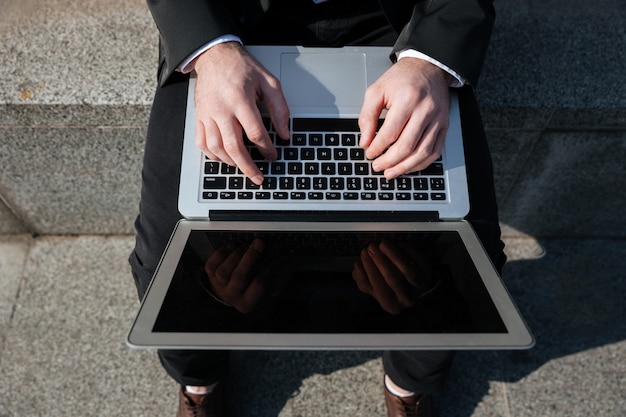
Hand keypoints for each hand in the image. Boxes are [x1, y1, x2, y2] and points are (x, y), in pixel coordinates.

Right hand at [193, 42, 289, 184]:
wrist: (214, 56)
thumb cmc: (241, 68)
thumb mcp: (268, 82)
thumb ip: (279, 108)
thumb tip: (284, 132)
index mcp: (239, 98)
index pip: (255, 132)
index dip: (267, 148)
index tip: (273, 155)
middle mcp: (221, 108)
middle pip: (234, 146)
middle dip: (248, 166)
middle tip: (258, 177)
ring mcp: (207, 114)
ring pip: (216, 148)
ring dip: (232, 162)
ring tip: (244, 167)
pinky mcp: (199, 117)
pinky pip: (202, 143)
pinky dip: (213, 155)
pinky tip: (225, 159)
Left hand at [204, 239, 269, 312]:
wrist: (228, 295)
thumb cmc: (249, 290)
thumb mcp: (263, 293)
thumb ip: (275, 281)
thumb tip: (286, 265)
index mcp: (247, 303)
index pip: (258, 286)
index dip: (267, 272)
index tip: (273, 262)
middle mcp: (231, 296)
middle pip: (239, 276)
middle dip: (250, 257)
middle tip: (259, 244)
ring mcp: (218, 286)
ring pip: (224, 271)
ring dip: (236, 255)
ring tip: (245, 246)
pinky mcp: (210, 277)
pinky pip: (211, 264)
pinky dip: (221, 253)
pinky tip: (231, 247)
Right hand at [352, 240, 438, 314]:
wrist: (414, 288)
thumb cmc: (390, 288)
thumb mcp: (374, 290)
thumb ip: (363, 281)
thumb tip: (357, 266)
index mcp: (391, 305)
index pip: (379, 288)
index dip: (369, 271)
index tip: (361, 257)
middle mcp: (407, 299)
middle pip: (393, 279)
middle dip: (380, 261)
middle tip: (370, 248)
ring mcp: (420, 286)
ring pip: (407, 270)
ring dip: (393, 255)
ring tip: (382, 244)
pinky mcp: (428, 272)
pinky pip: (418, 260)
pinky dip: (407, 250)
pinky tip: (397, 243)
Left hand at [358, 58, 450, 179]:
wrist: (428, 67)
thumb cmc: (402, 78)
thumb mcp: (377, 90)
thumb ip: (367, 116)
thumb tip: (365, 141)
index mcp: (407, 99)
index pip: (390, 133)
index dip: (377, 148)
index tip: (369, 153)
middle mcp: (425, 110)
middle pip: (407, 146)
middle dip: (389, 161)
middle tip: (377, 166)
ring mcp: (438, 119)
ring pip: (423, 152)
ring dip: (405, 167)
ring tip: (391, 172)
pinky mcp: (444, 125)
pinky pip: (435, 151)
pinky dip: (421, 164)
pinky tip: (408, 167)